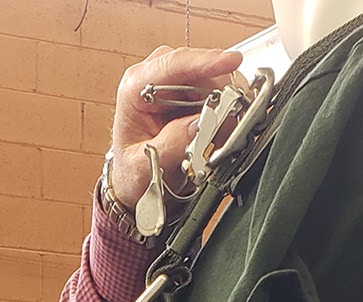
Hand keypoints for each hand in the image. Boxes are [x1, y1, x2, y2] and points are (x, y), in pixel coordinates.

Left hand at [107, 47, 244, 209]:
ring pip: (214, 80)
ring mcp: (176, 84)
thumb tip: (199, 124)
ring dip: (225, 105)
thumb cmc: (132, 169)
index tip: (230, 62)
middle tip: (229, 122)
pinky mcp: (192, 93)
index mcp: (134, 88)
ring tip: (218, 136)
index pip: (172, 64)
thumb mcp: (144, 166)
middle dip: (220, 92)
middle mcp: (155, 79)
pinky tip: (219, 131)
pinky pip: (220, 93)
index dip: (205, 61)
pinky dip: (226, 111)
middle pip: (200, 69)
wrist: (136, 179)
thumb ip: (171, 144)